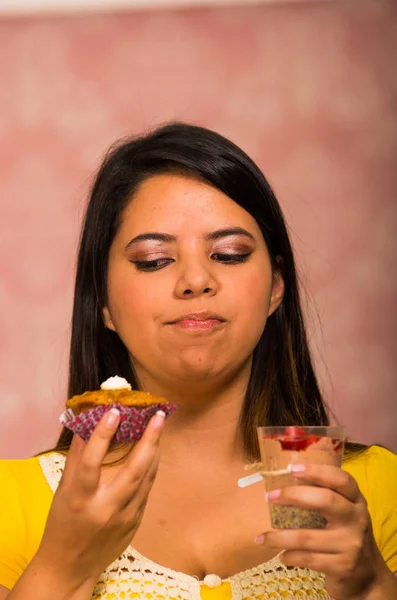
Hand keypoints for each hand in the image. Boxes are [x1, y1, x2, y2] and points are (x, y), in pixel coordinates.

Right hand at [35, 408, 165, 588]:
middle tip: (158, 415)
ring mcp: (124, 518)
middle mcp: (105, 509)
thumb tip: (86, 422)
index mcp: (80, 499)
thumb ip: (77, 457)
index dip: (103, 435)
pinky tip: (152, 452)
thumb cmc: (61, 524)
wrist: (70, 567)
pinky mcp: (135, 523)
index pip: (92, 462)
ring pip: (147, 478)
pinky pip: (146, 490)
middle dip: (149, 440)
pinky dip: (149, 469)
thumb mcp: (63, 491)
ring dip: (154, 450)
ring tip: (158, 426)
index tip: (115, 411)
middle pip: (134, 470)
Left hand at [254, 463, 390, 599]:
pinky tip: (282, 555)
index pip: (341, 479)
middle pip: (326, 500)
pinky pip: (308, 559)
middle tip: (270, 496)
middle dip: (293, 495)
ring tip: (261, 538)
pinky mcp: (343, 566)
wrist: (366, 576)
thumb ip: (326, 496)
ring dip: (279, 537)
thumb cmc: (345, 534)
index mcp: (356, 500)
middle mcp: (357, 519)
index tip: (291, 468)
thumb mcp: (344, 512)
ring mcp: (351, 544)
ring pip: (307, 537)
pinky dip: (290, 556)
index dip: (317, 471)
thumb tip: (284, 480)